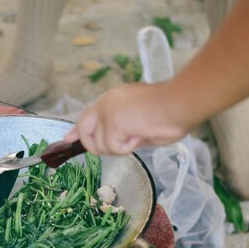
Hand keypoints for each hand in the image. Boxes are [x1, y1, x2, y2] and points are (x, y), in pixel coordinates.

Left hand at [64, 83, 190, 154]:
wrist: (178, 104)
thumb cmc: (169, 112)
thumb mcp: (139, 120)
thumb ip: (123, 129)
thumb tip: (119, 143)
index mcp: (112, 99)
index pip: (87, 116)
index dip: (78, 130)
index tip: (69, 138)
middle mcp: (105, 103)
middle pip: (84, 130)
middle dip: (95, 145)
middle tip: (119, 146)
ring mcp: (106, 113)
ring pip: (101, 145)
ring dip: (121, 147)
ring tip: (140, 133)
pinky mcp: (110, 124)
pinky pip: (113, 148)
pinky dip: (128, 148)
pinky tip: (140, 134)